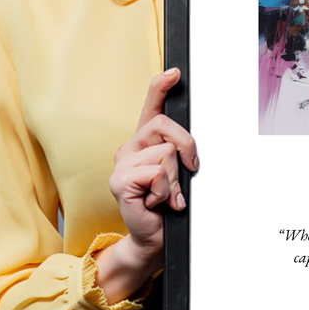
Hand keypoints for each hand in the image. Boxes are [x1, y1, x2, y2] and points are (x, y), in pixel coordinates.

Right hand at [94, 68, 198, 302]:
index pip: (151, 106)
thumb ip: (180, 153)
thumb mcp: (179, 172)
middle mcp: (130, 147)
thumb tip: (189, 145)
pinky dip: (165, 190)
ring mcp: (121, 163)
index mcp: (145, 142)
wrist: (154, 237)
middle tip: (187, 172)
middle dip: (186, 148)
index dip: (161, 86)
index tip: (175, 72)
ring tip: (166, 195)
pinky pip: (157, 172)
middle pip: (166, 126)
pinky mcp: (119, 181)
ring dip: (175, 179)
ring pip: (165, 153)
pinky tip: (156, 202)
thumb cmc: (168, 204)